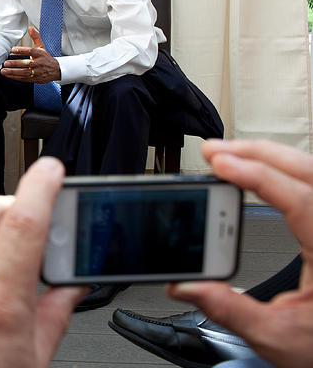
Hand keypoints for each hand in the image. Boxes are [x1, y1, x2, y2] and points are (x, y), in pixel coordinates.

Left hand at [0, 26, 60, 82]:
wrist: (56, 70)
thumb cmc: (46, 57)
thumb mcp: (42, 47)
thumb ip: (35, 37)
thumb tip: (30, 28)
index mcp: (40, 54)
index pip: (30, 51)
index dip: (22, 50)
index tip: (12, 49)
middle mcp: (38, 63)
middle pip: (26, 64)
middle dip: (15, 63)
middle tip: (6, 63)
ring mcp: (37, 72)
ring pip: (24, 72)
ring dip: (13, 72)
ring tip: (4, 71)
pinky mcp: (35, 79)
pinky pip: (24, 78)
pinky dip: (16, 77)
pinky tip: (8, 75)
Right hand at [166, 139, 312, 367]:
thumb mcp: (276, 337)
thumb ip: (229, 309)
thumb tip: (187, 285)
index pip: (299, 199)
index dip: (256, 176)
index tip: (221, 164)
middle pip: (307, 172)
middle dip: (257, 153)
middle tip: (215, 151)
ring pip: (310, 173)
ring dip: (269, 158)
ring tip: (229, 158)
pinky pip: (310, 186)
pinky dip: (282, 170)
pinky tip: (258, 173)